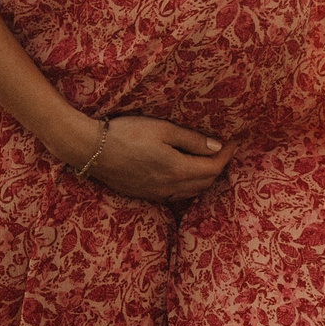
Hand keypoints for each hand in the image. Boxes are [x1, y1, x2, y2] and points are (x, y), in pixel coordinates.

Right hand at [77, 114, 235, 203]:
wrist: (91, 150)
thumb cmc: (127, 133)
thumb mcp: (164, 129)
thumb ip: (192, 140)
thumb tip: (217, 146)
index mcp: (177, 171)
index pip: (214, 168)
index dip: (227, 155)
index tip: (234, 141)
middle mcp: (170, 188)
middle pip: (206, 183)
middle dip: (219, 167)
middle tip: (223, 149)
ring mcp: (156, 194)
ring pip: (192, 192)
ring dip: (204, 178)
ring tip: (208, 160)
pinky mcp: (145, 195)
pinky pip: (176, 196)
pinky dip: (189, 186)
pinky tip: (185, 173)